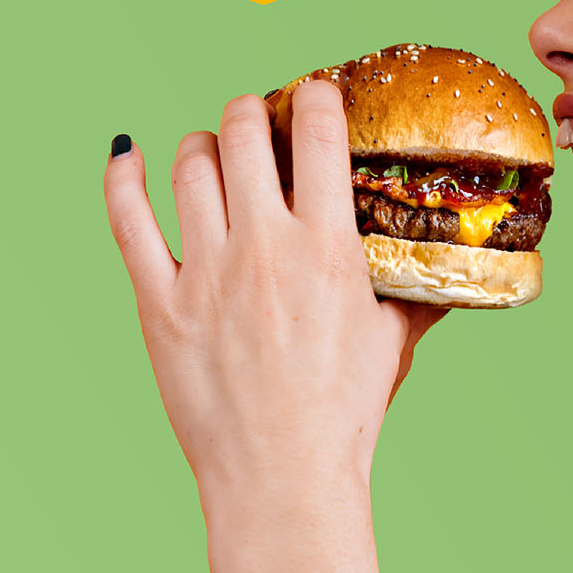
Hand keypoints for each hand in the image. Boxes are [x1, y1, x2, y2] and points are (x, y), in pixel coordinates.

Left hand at [103, 80, 448, 492]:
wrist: (282, 475)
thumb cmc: (344, 413)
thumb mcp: (392, 341)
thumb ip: (412, 294)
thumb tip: (449, 274)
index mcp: (327, 246)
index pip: (319, 133)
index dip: (316, 98)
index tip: (316, 97)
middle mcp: (265, 245)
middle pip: (244, 133)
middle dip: (252, 114)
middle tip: (259, 125)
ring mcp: (207, 270)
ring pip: (191, 166)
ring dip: (202, 145)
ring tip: (212, 151)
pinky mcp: (160, 302)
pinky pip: (128, 219)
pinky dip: (124, 177)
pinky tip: (127, 153)